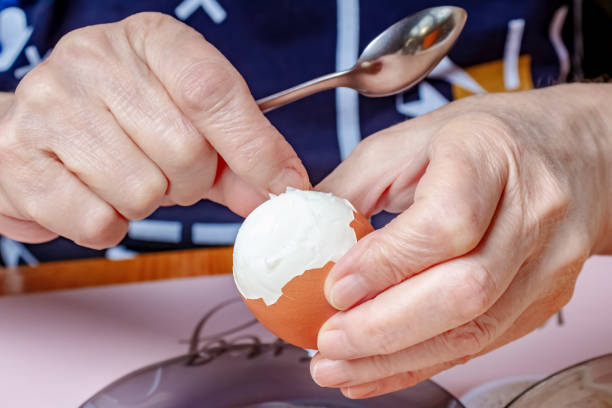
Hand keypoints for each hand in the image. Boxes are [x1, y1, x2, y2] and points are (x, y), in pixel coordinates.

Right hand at [0, 13, 308, 247]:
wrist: (37, 129)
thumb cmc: (125, 123)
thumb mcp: (190, 121)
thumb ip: (239, 155)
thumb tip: (284, 191)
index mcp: (149, 40)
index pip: (212, 90)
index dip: (254, 147)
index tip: (284, 184)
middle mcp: (94, 60)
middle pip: (185, 151)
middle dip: (191, 181)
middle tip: (172, 173)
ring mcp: (48, 106)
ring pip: (143, 192)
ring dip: (149, 203)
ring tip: (129, 178)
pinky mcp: (18, 161)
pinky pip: (99, 222)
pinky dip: (110, 224)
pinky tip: (96, 196)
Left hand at [311, 83, 611, 397]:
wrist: (569, 150)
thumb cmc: (481, 140)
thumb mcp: (407, 143)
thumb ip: (353, 190)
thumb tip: (302, 241)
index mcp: (489, 155)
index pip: (446, 223)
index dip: (387, 263)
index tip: (335, 288)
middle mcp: (533, 210)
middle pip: (465, 290)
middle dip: (385, 327)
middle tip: (328, 342)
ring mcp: (548, 260)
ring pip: (475, 330)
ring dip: (397, 358)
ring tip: (338, 368)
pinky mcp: (545, 297)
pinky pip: (483, 343)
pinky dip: (422, 363)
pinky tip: (376, 373)